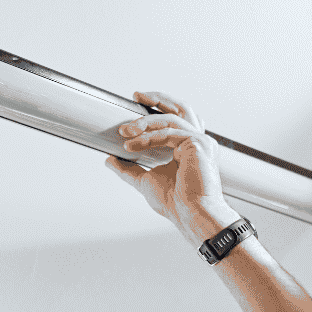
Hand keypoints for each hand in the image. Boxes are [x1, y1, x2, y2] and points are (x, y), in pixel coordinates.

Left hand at [105, 91, 230, 236]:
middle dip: (157, 99)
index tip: (134, 105)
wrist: (189, 214)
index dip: (155, 109)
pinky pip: (169, 132)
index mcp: (187, 147)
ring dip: (144, 123)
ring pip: (170, 119)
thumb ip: (128, 169)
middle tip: (136, 97)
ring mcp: (200, 141)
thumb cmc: (176, 202)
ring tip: (125, 132)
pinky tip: (133, 145)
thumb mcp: (144, 180)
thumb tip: (110, 160)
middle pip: (180, 108)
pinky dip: (148, 137)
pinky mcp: (199, 143)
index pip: (173, 120)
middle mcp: (197, 141)